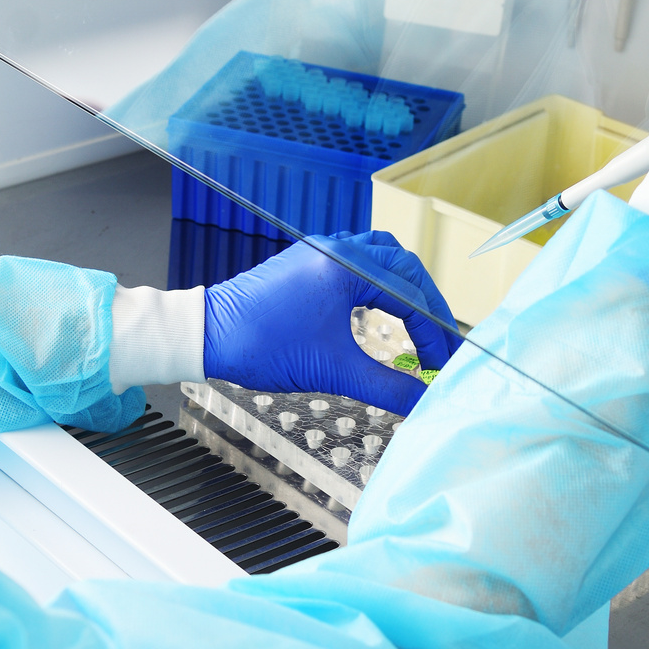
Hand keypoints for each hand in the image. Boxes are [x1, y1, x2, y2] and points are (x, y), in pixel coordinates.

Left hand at [203, 231, 461, 416]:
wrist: (207, 335)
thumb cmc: (262, 345)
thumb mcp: (332, 370)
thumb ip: (385, 385)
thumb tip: (423, 399)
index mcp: (347, 266)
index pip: (410, 295)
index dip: (433, 333)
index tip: (440, 364)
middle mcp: (337, 248)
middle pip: (404, 267)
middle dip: (428, 305)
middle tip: (441, 341)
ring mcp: (320, 251)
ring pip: (381, 255)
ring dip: (405, 285)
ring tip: (419, 319)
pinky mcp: (306, 262)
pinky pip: (357, 259)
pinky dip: (379, 279)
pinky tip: (380, 304)